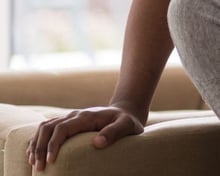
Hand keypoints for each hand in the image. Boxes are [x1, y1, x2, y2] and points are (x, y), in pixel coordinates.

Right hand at [27, 106, 143, 169]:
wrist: (125, 112)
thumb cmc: (127, 121)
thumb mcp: (127, 125)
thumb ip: (115, 132)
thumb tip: (97, 143)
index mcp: (86, 116)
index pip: (62, 127)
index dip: (53, 144)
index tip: (51, 161)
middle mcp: (75, 115)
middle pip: (48, 127)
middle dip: (40, 147)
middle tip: (39, 167)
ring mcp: (70, 118)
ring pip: (44, 127)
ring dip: (36, 144)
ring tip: (33, 163)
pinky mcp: (68, 123)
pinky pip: (47, 129)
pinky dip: (37, 140)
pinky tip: (34, 154)